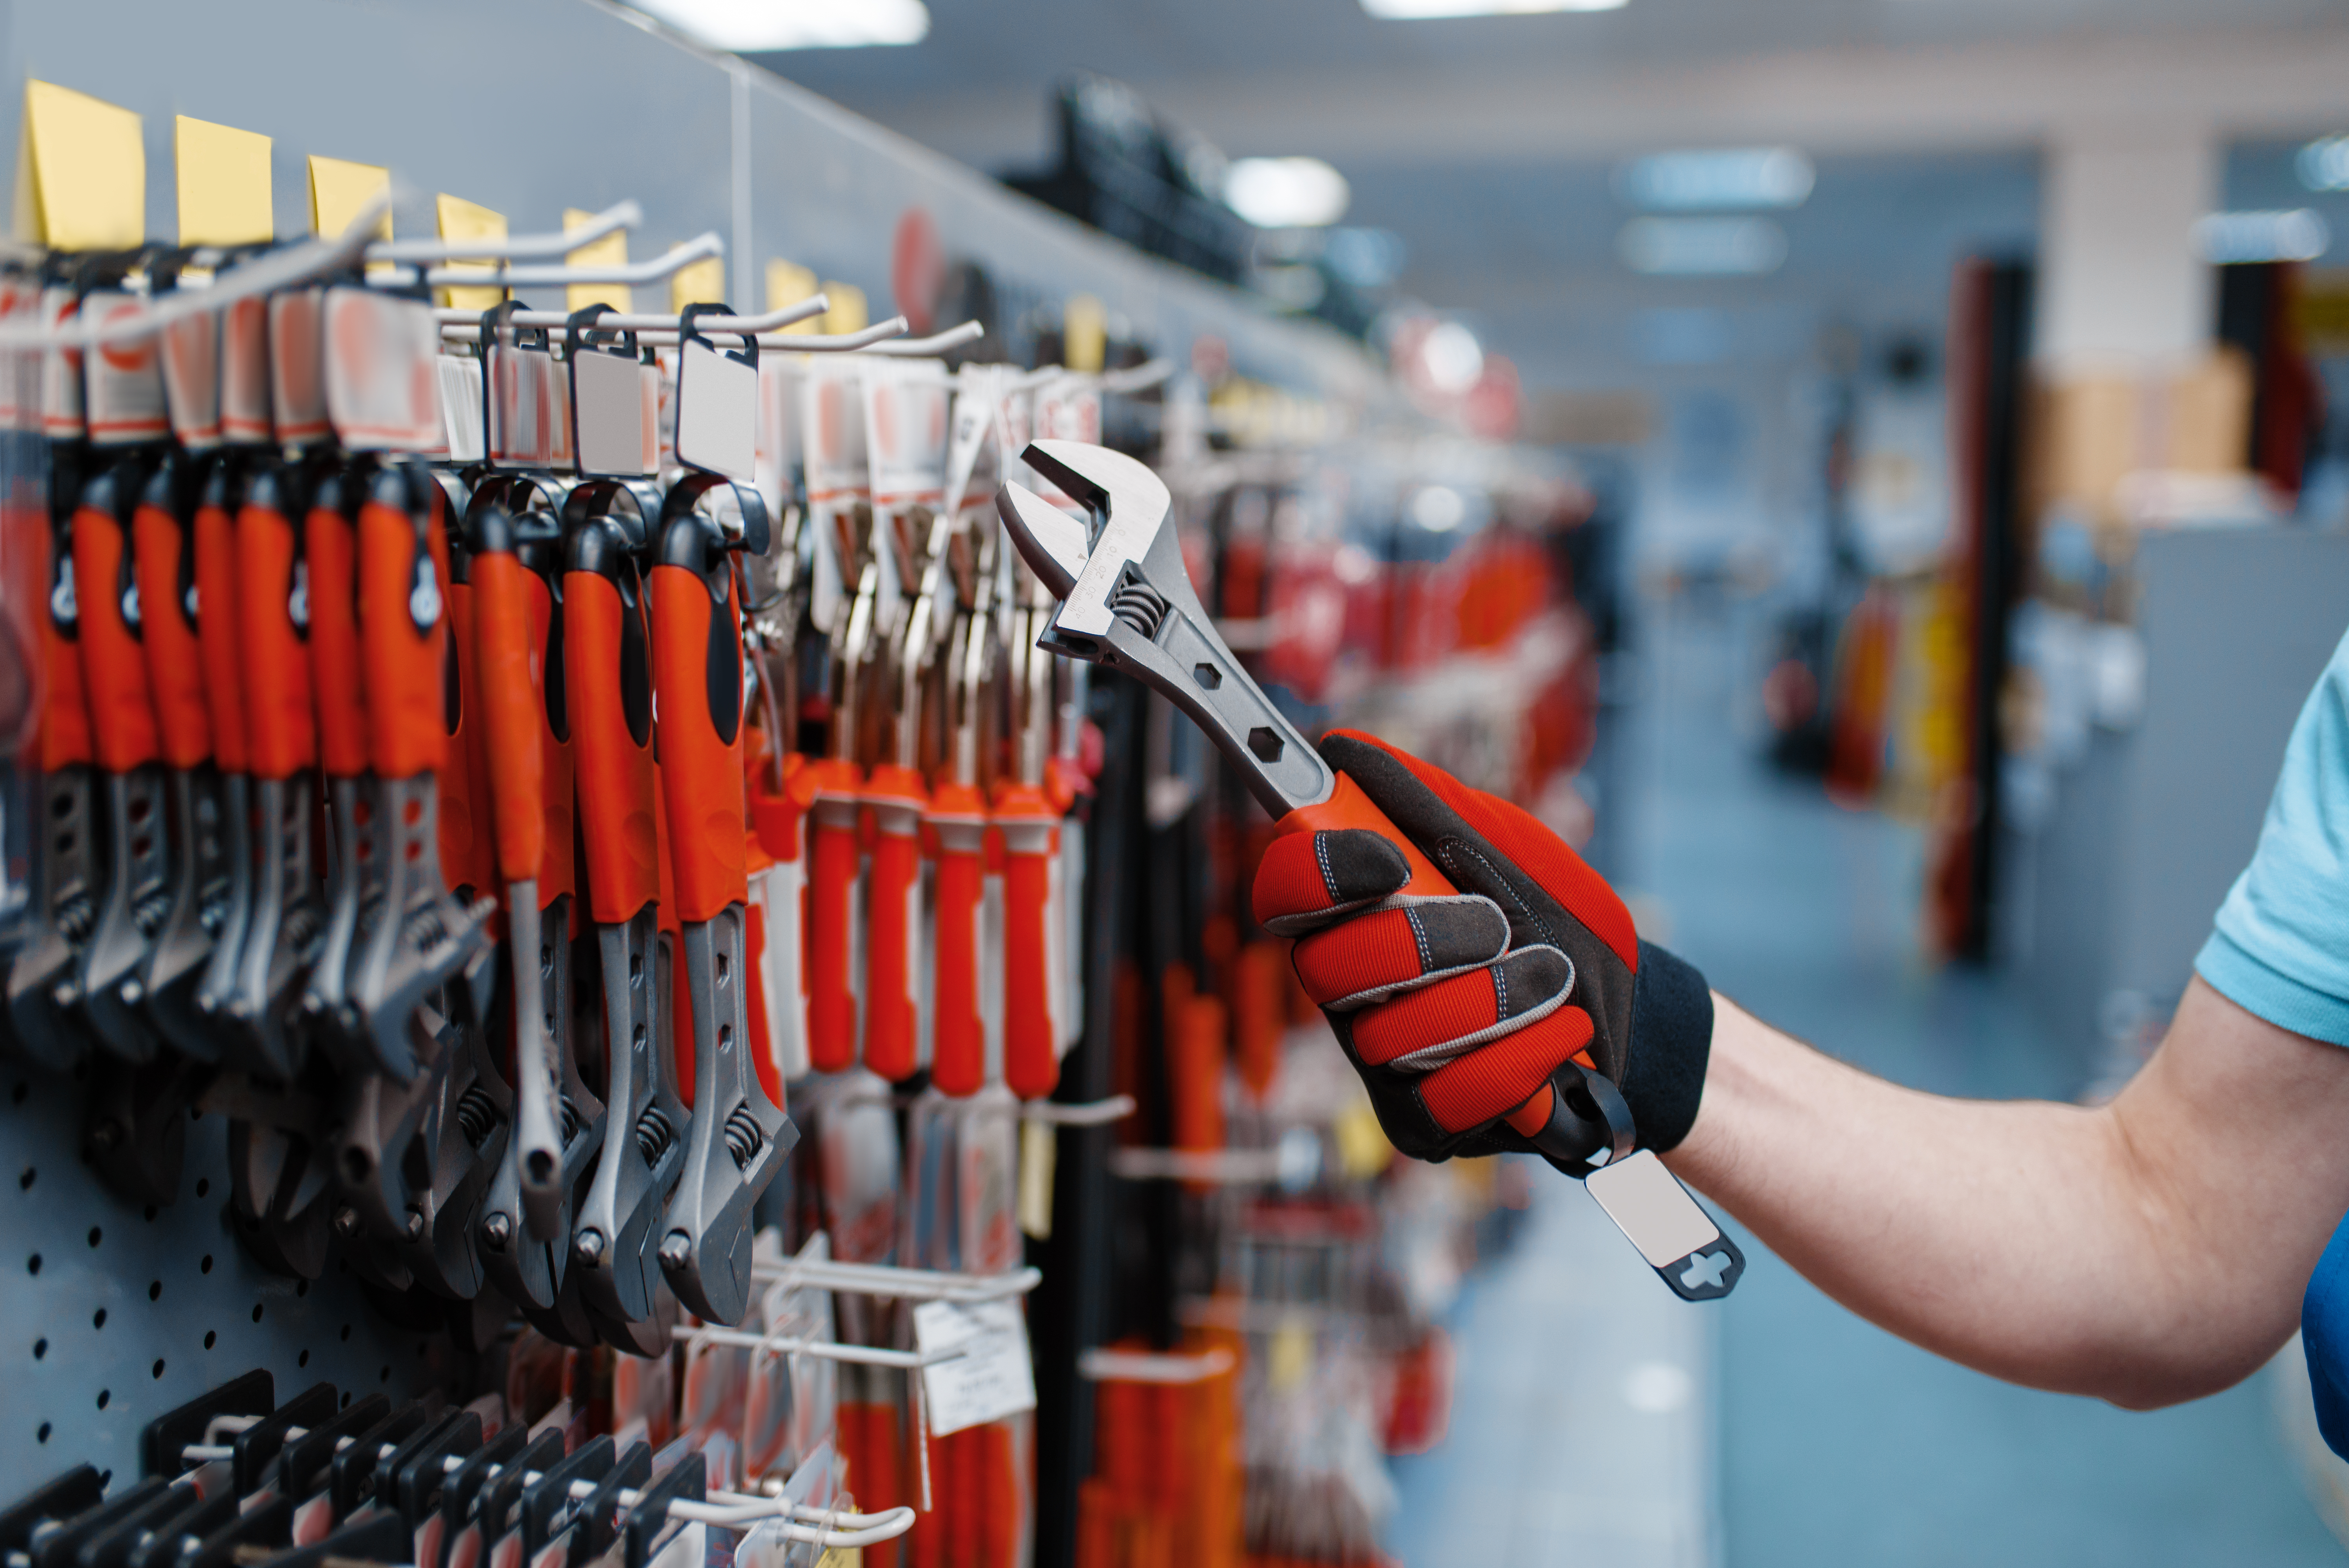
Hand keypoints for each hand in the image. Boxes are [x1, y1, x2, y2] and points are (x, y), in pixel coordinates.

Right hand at [1251, 730, 1713, 1172]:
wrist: (1634, 1012)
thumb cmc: (1559, 919)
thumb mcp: (1503, 845)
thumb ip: (1423, 804)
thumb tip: (1337, 753)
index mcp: (1356, 915)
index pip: (1286, 894)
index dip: (1314, 873)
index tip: (1383, 858)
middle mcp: (1352, 991)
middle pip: (1328, 969)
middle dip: (1423, 943)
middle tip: (1496, 926)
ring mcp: (1381, 1062)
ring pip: (1393, 1036)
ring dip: (1490, 1000)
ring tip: (1553, 977)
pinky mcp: (1422, 1121)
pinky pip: (1445, 1098)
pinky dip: (1516, 1060)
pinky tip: (1561, 1036)